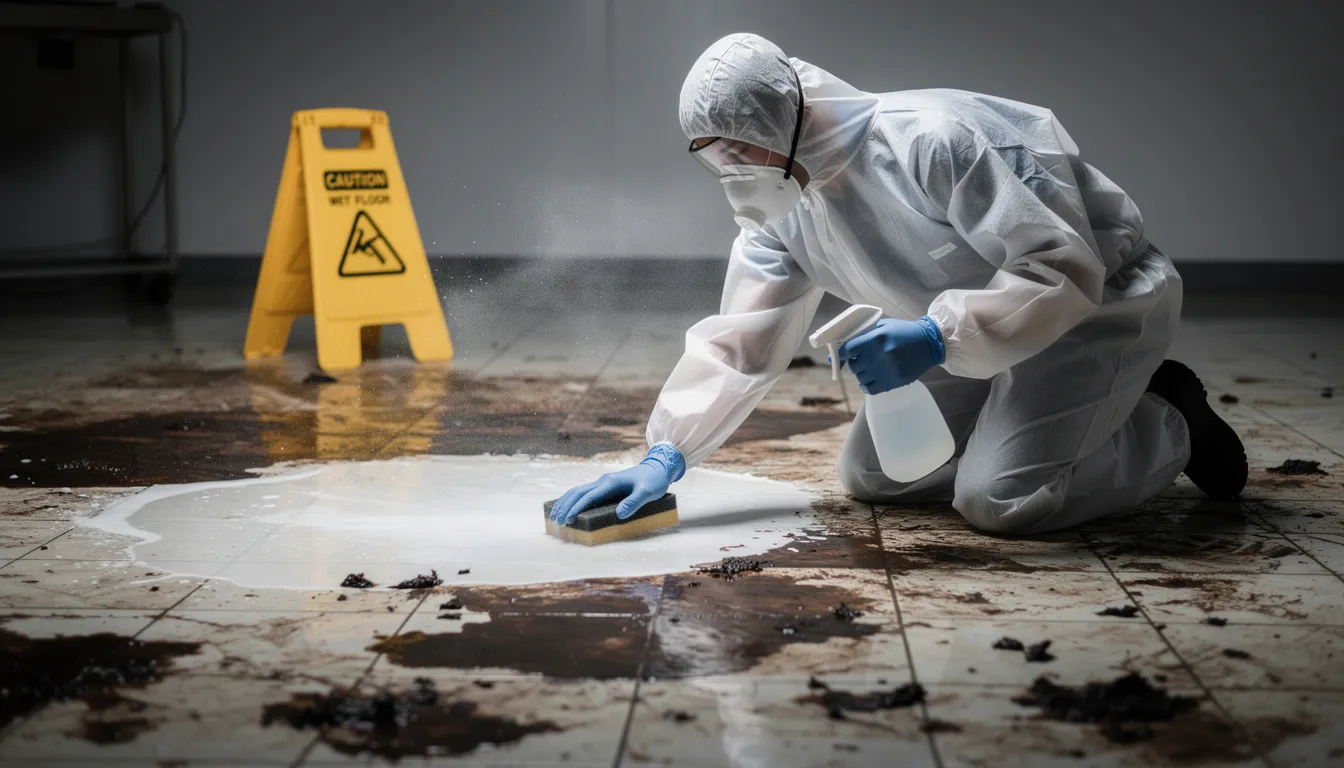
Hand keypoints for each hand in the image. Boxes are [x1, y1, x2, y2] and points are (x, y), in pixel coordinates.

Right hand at [548, 444, 684, 524]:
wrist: (658, 468)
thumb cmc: (653, 481)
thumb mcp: (647, 492)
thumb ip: (634, 503)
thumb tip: (619, 514)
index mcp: (610, 483)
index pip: (588, 497)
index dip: (576, 508)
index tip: (567, 520)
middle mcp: (603, 481)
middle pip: (578, 492)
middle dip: (565, 506)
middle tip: (556, 521)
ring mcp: (603, 483)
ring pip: (578, 491)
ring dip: (566, 502)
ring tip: (556, 515)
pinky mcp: (605, 486)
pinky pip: (584, 493)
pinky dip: (573, 500)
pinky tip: (568, 507)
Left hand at [837, 316, 944, 394]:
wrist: (930, 343)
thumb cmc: (903, 332)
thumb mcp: (883, 326)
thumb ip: (862, 335)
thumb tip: (838, 350)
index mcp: (876, 338)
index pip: (848, 349)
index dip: (843, 353)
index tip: (845, 353)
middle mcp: (881, 355)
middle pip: (854, 366)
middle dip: (854, 363)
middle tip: (861, 359)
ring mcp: (888, 370)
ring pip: (861, 378)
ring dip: (861, 374)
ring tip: (869, 367)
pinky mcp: (895, 381)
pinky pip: (870, 389)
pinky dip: (865, 385)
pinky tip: (870, 379)